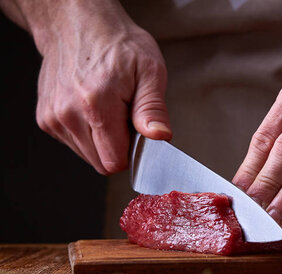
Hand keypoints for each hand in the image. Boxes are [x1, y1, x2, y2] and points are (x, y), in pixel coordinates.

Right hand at [34, 2, 170, 173]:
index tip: (138, 134)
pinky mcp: (46, 119)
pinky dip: (88, 134)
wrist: (78, 25)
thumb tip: (159, 136)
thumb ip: (153, 108)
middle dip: (118, 147)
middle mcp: (69, 114)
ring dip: (102, 141)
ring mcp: (53, 118)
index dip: (133, 154)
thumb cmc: (118, 46)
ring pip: (87, 156)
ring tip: (109, 109)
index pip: (115, 162)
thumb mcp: (150, 71)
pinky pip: (74, 144)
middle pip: (101, 163)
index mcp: (96, 104)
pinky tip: (93, 109)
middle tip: (124, 117)